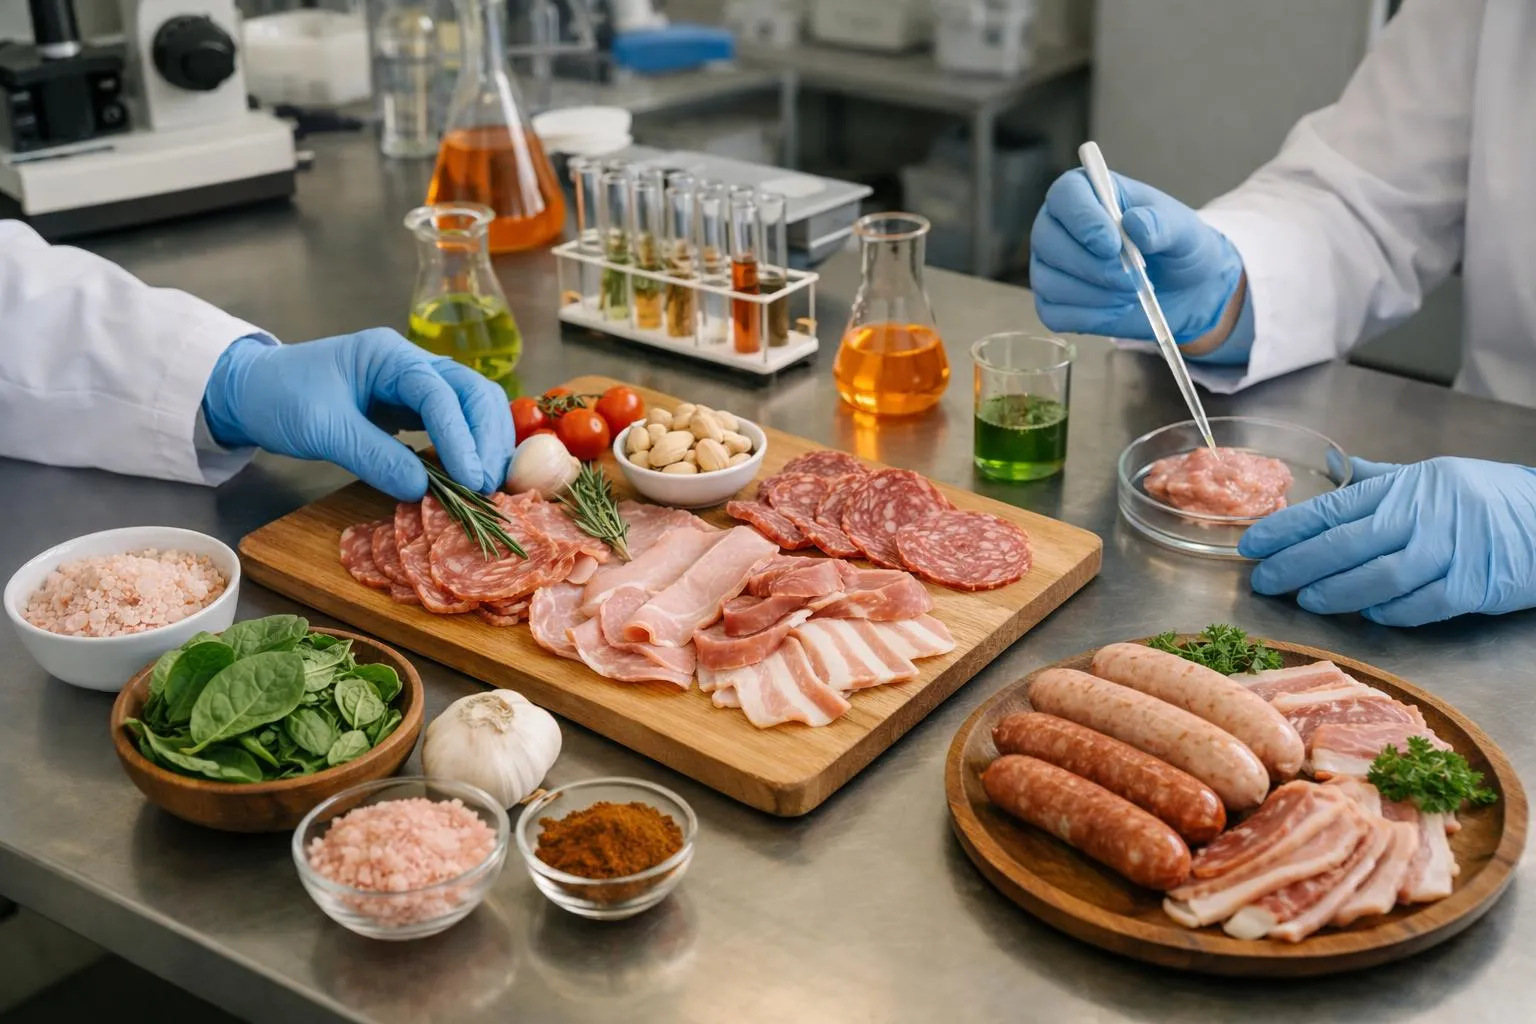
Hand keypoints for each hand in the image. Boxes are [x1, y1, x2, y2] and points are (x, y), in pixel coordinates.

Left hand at [202, 330, 514, 500]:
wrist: (252, 391)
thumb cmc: (279, 397)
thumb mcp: (322, 429)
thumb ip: (373, 456)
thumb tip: (423, 489)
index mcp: (389, 355)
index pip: (440, 393)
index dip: (461, 437)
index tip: (471, 478)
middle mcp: (412, 363)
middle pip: (474, 392)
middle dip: (488, 438)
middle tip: (491, 486)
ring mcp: (416, 383)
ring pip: (473, 406)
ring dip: (486, 444)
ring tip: (489, 485)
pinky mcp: (413, 406)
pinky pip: (456, 423)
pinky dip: (469, 448)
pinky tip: (472, 475)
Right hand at [1030, 169, 1244, 341]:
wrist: (1184, 289)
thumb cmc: (1176, 248)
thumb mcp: (1183, 230)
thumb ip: (1162, 223)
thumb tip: (1134, 224)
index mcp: (1088, 194)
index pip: (1064, 195)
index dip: (1083, 220)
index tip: (1112, 244)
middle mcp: (1059, 226)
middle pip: (1047, 241)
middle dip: (1091, 266)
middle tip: (1131, 277)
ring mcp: (1050, 266)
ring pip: (1049, 282)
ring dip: (1095, 294)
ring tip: (1130, 292)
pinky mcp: (1052, 303)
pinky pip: (1055, 313)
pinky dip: (1090, 316)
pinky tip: (1116, 308)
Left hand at [1239, 457, 1535, 625]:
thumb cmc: (1487, 497)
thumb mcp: (1433, 475)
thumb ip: (1381, 478)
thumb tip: (1336, 464)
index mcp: (1404, 489)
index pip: (1331, 509)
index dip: (1286, 529)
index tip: (1252, 544)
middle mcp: (1421, 517)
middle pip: (1344, 544)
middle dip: (1296, 564)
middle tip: (1264, 580)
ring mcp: (1447, 552)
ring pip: (1378, 578)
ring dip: (1336, 592)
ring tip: (1307, 600)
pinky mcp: (1471, 586)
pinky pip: (1419, 606)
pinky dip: (1389, 612)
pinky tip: (1368, 615)